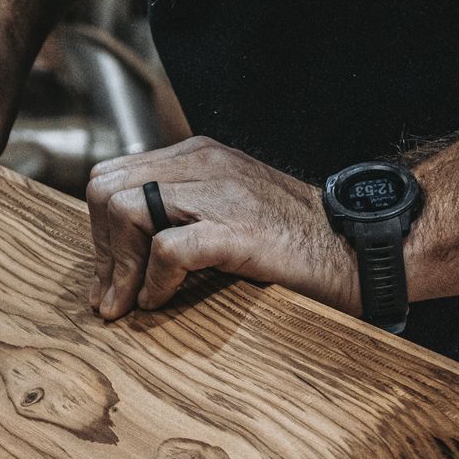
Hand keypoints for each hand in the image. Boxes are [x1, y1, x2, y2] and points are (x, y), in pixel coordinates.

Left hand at [84, 137, 357, 320]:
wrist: (358, 247)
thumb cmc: (294, 240)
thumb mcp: (228, 208)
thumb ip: (180, 211)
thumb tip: (121, 249)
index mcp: (197, 156)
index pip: (112, 176)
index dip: (99, 227)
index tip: (108, 271)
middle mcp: (203, 165)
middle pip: (107, 189)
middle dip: (100, 247)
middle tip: (111, 293)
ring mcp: (220, 194)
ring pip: (126, 211)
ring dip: (119, 266)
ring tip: (129, 303)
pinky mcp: (237, 230)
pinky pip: (167, 249)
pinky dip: (154, 281)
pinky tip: (160, 301)